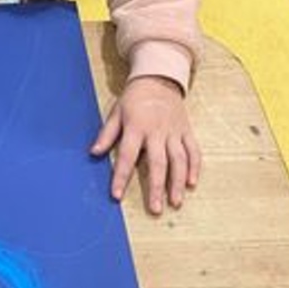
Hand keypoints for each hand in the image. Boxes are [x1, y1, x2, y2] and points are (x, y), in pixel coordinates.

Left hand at [91, 76, 200, 215]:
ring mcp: (174, 132)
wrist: (158, 78)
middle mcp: (157, 131)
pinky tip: (192, 183)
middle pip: (158, 163)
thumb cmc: (134, 98)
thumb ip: (106, 134)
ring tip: (175, 202)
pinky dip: (194, 167)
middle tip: (156, 209)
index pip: (127, 156)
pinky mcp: (186, 131)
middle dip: (156, 187)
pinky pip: (193, 151)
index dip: (121, 177)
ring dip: (178, 182)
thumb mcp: (116, 113)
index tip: (117, 195)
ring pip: (179, 160)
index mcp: (137, 127)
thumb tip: (94, 153)